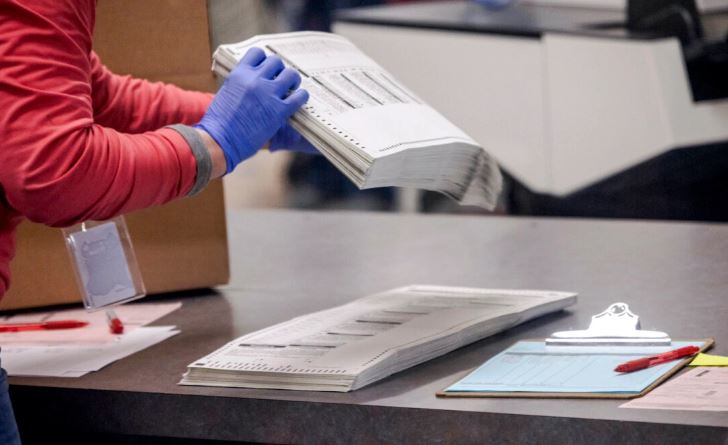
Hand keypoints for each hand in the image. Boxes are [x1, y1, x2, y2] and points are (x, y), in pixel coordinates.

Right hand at [194, 47, 308, 173]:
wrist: (220, 140)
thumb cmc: (219, 121)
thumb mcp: (227, 92)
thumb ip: (241, 83)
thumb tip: (253, 81)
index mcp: (239, 73)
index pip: (257, 53)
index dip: (264, 60)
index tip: (267, 69)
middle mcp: (255, 79)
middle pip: (276, 62)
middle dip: (280, 70)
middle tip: (281, 80)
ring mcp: (268, 94)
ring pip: (290, 75)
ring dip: (293, 80)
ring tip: (292, 88)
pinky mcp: (279, 111)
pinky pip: (299, 97)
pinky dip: (301, 97)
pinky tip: (298, 100)